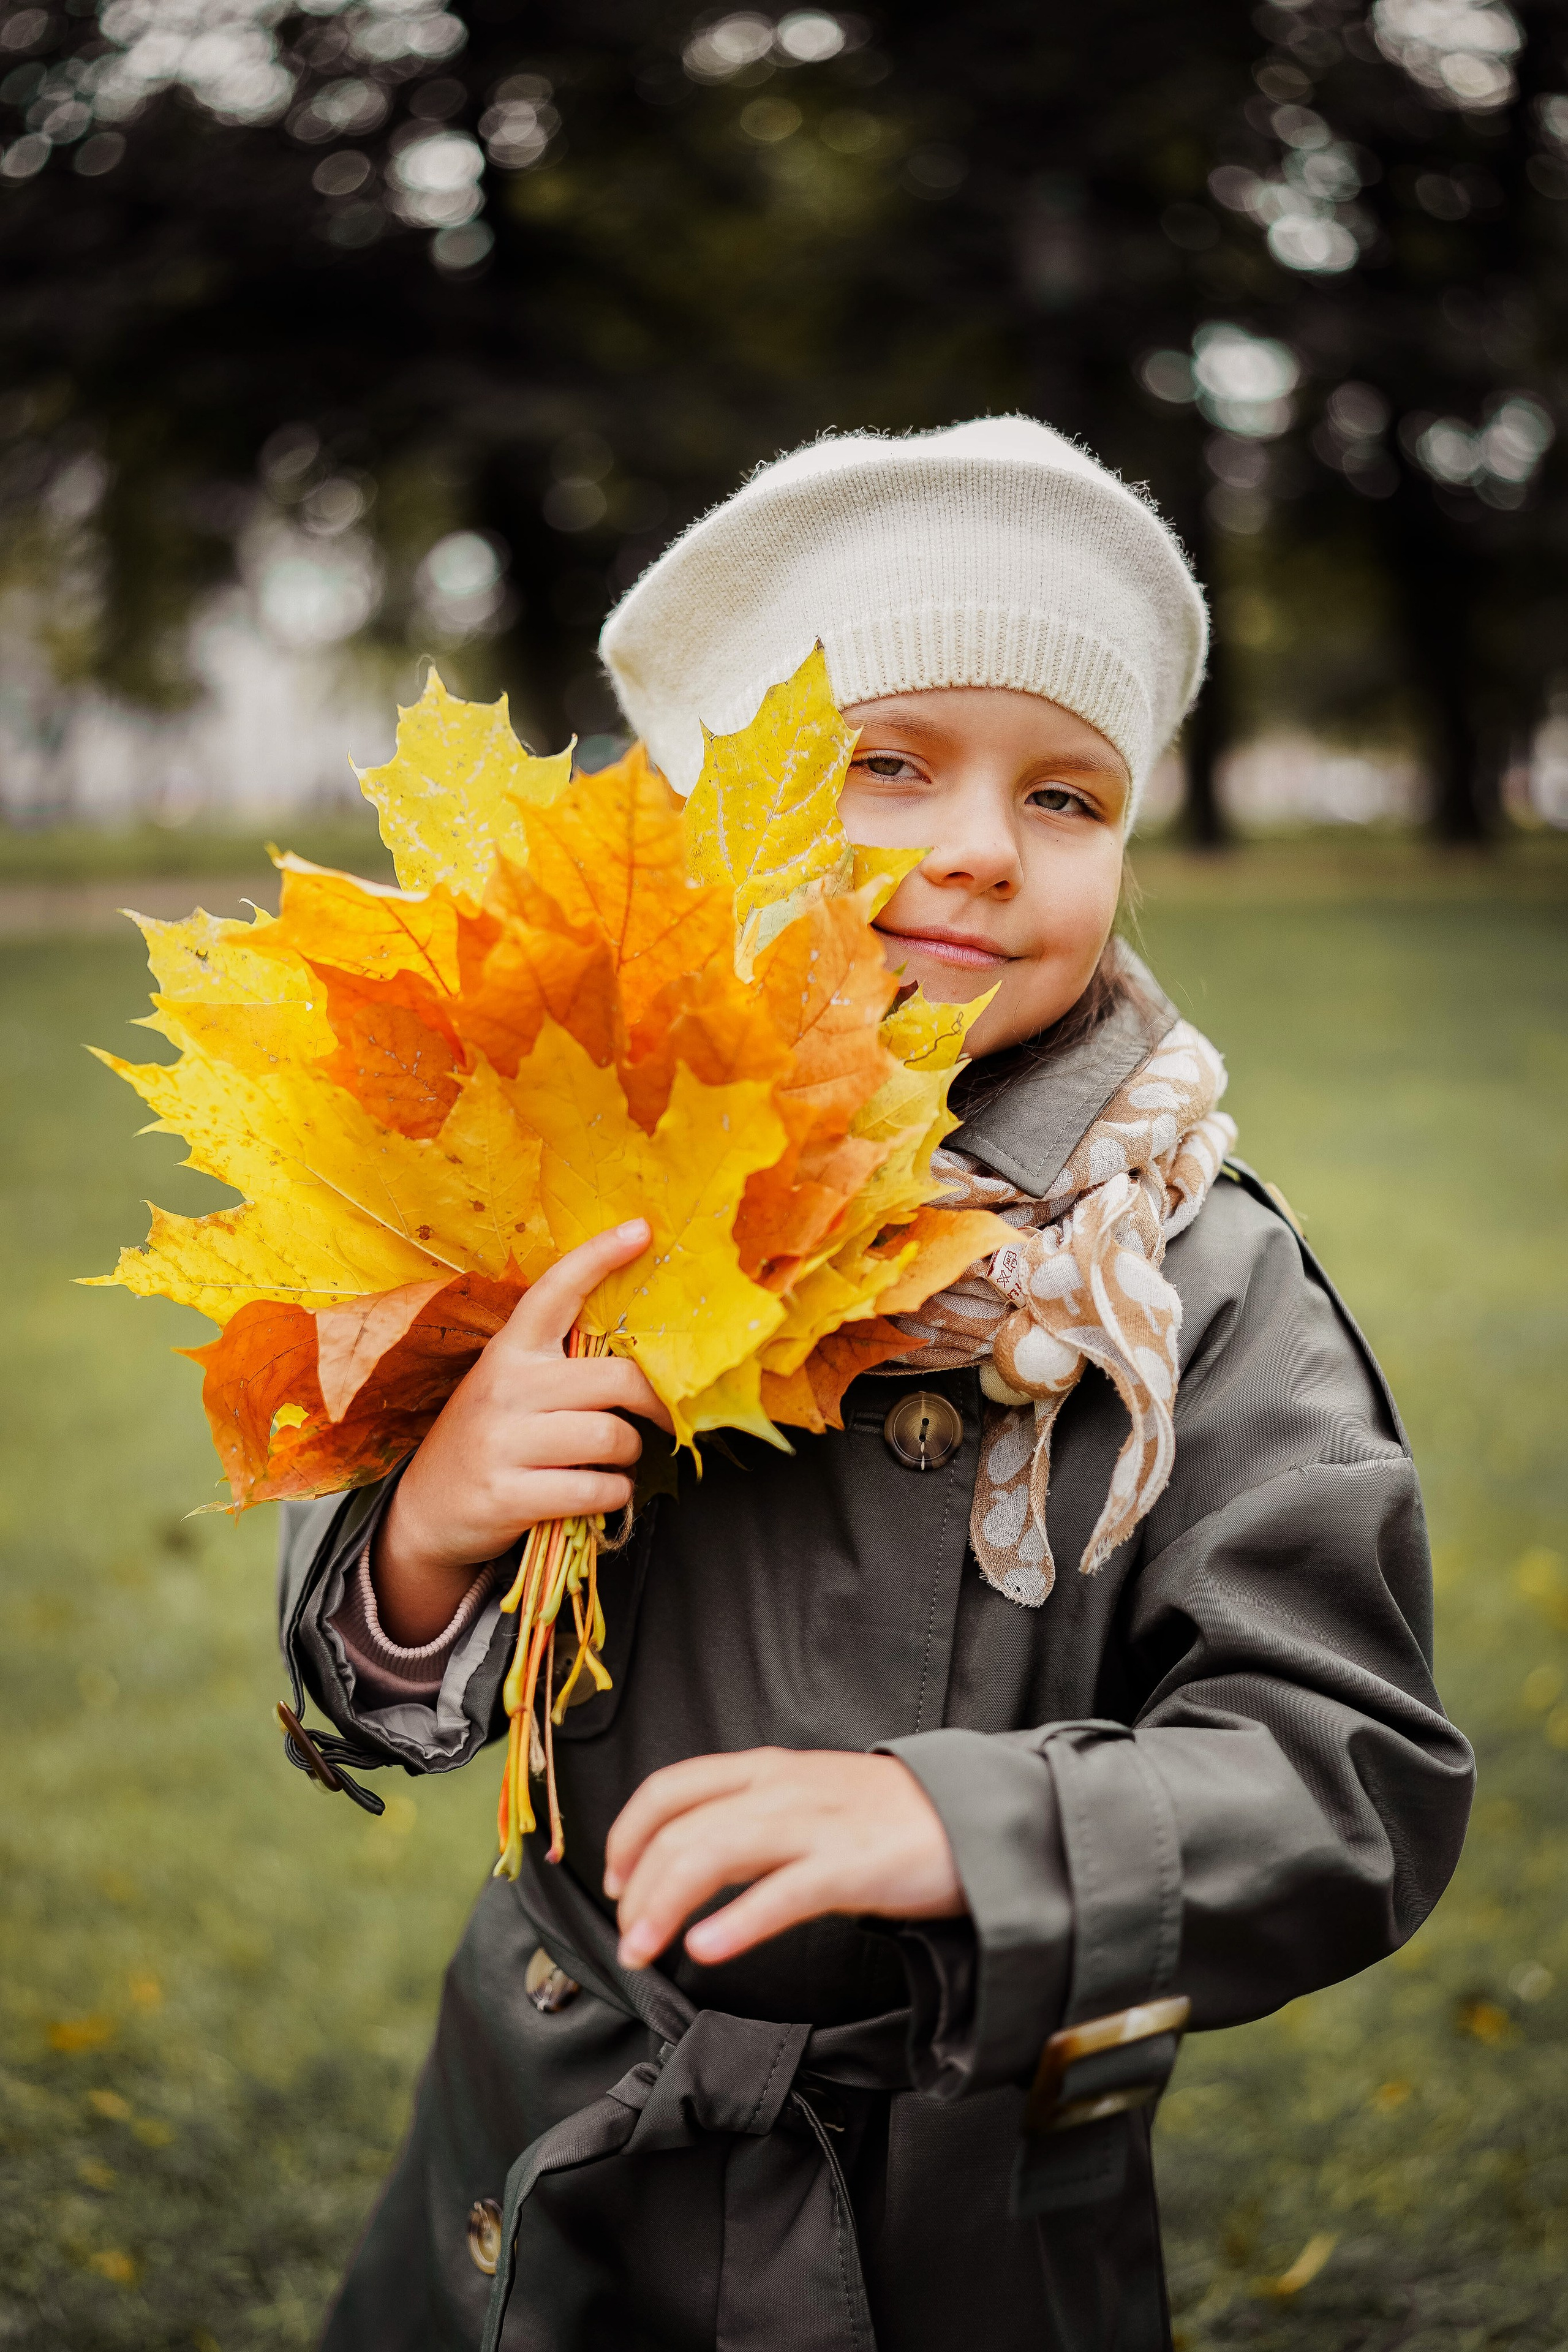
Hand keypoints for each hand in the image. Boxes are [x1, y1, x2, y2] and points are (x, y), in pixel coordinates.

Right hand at [374, 1220, 672, 1643]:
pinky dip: (613, 1495)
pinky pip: (596, 1490)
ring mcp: (502, 1441)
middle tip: (664, 1417)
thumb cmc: (489, 1441)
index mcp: (510, 1350)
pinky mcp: (507, 1495)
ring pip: (612, 1437)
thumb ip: (561, 1365)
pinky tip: (598, 1493)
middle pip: (616, 1379)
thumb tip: (643, 1355)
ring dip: (628, 1456)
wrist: (423, 1511)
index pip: (556, 1290)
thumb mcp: (510, 1388)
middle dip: (655, 1403)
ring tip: (612, 1462)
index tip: (642, 1230)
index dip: (600, 1256)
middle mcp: (505, 1386)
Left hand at [603, 1748, 965, 1970]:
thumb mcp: (808, 1797)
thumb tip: (692, 1860)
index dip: (627, 1833)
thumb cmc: (888, 1818)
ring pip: (714, 1854)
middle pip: (681, 1829)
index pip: (670, 1788)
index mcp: (766, 1768)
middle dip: (638, 1889)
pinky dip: (736, 1922)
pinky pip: (781, 1894)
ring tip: (645, 1949)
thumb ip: (753, 1816)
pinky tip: (707, 1949)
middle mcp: (781, 1788)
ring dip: (665, 1906)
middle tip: (627, 1939)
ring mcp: (815, 1825)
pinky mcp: (851, 1867)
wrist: (976, 1817)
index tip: (615, 1880)